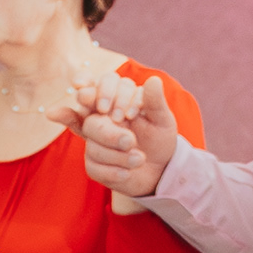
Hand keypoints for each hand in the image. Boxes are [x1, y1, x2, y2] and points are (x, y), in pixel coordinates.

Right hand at [57, 72, 182, 199]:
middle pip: (90, 121)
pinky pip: (93, 167)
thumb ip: (155, 101)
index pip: (97, 86)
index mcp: (114, 100)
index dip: (98, 93)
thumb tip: (153, 80)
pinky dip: (112, 171)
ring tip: (140, 159)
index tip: (106, 108)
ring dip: (118, 155)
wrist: (159, 168)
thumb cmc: (158, 138)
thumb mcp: (162, 119)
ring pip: (92, 146)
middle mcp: (99, 118)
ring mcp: (93, 142)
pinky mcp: (93, 163)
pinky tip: (127, 173)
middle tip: (130, 141)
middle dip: (109, 133)